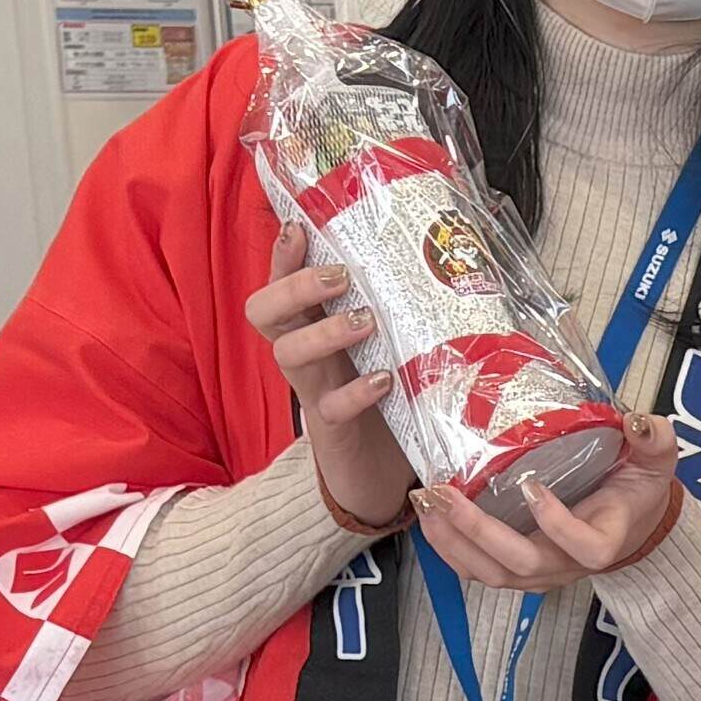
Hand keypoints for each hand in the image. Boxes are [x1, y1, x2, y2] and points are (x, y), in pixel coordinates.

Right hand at [251, 221, 411, 536]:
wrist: (380, 473)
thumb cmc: (384, 395)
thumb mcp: (385, 342)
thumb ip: (390, 304)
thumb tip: (435, 253)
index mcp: (313, 326)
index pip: (281, 282)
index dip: (282, 255)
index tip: (300, 227)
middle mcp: (304, 355)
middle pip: (264, 312)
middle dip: (294, 287)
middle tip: (339, 277)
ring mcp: (314, 392)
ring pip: (288, 354)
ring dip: (324, 332)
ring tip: (365, 321)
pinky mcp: (333, 431)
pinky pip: (331, 408)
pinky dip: (355, 392)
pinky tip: (384, 380)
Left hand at [413, 415, 687, 592]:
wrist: (631, 524)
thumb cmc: (637, 490)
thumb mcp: (655, 460)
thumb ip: (654, 439)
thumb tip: (637, 421)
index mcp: (605, 539)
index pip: (586, 548)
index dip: (557, 524)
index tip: (530, 484)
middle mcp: (568, 564)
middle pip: (520, 563)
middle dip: (477, 530)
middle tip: (444, 492)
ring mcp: (541, 572)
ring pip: (492, 573)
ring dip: (454, 541)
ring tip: (427, 502)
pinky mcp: (519, 571)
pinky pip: (479, 571)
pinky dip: (450, 549)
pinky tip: (429, 517)